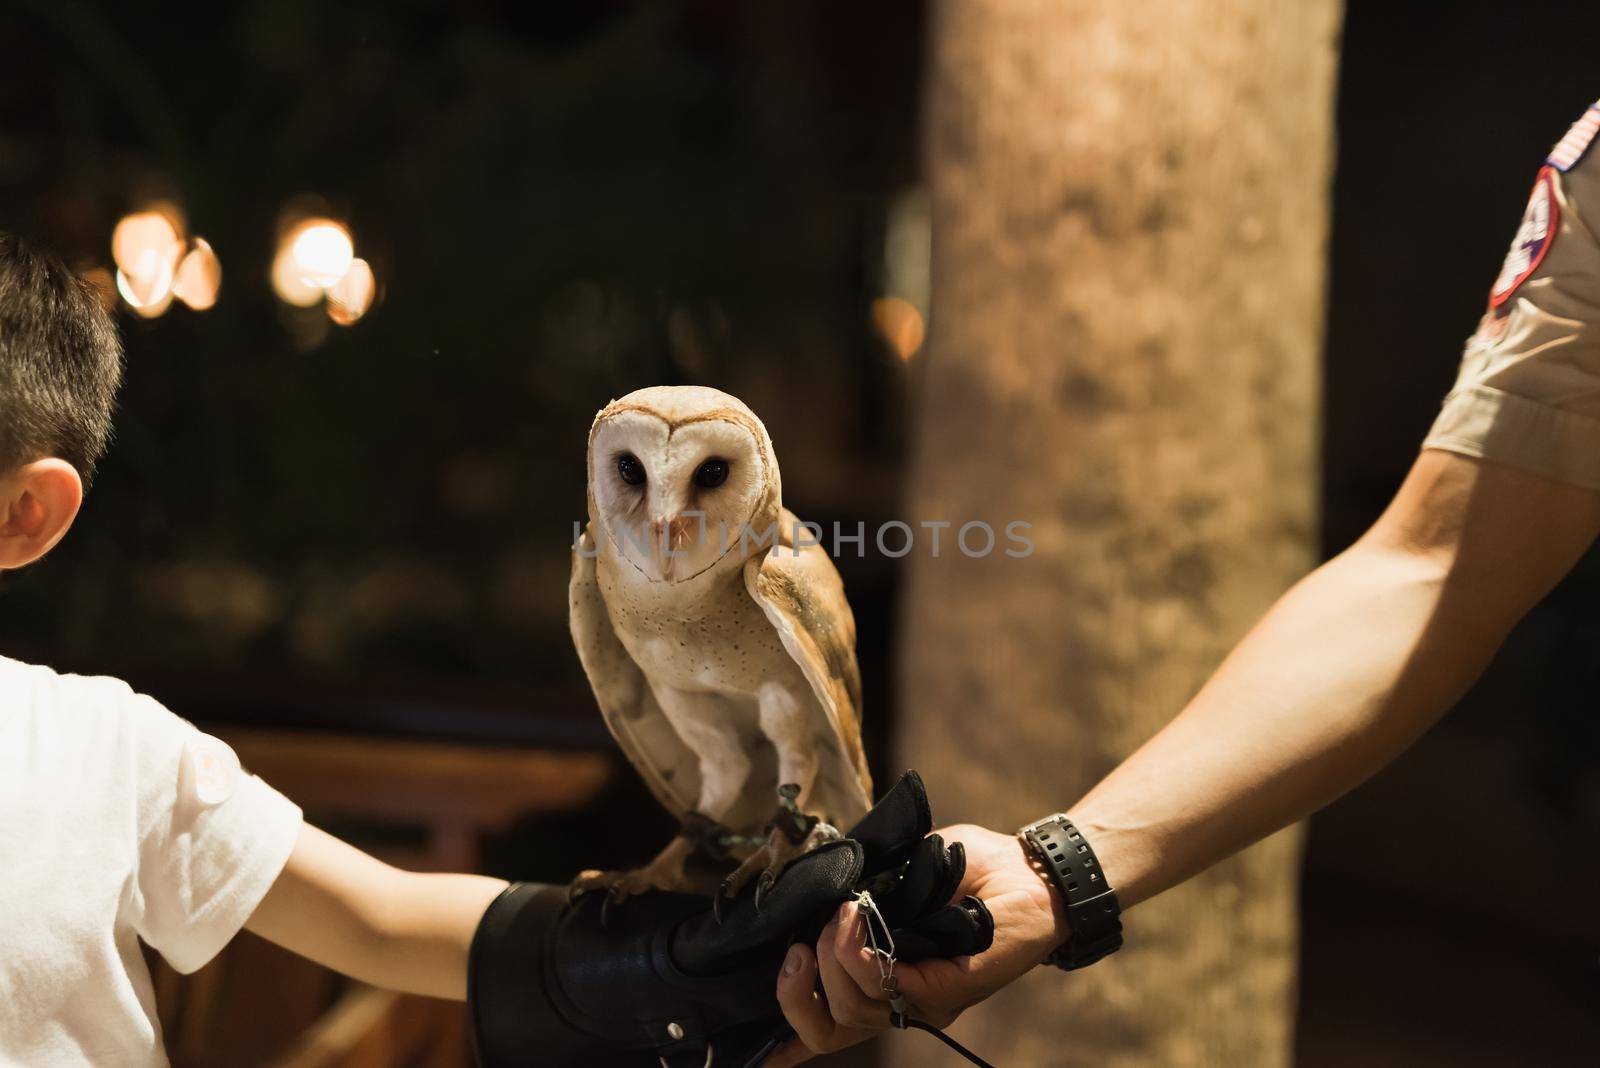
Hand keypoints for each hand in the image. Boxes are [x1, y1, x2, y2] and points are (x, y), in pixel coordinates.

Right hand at [769, 823, 1067, 1063]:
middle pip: (829, 1032)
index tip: (747, 1053)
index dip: (785, 1041)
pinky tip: (857, 919)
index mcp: (882, 979)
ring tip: (844, 913)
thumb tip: (811, 887)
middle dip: (798, 993)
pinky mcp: (951, 988)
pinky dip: (863, 955)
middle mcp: (899, 999)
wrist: (1029, 867)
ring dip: (835, 959)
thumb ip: (858, 884)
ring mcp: (925, 998)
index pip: (829, 1023)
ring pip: (854, 1010)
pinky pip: (891, 989)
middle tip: (801, 946)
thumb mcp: (897, 871)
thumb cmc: (967, 867)